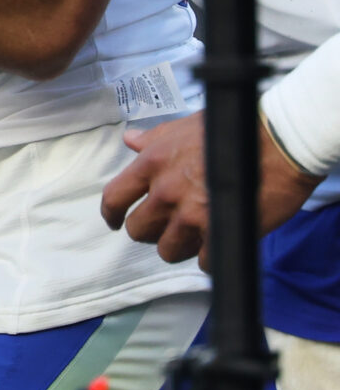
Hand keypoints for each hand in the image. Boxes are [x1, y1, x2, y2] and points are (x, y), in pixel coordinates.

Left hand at [99, 110, 318, 267]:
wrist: (278, 143)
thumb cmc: (231, 130)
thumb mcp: (183, 127)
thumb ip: (154, 139)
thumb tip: (131, 140)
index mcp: (152, 165)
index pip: (114, 197)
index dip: (111, 214)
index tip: (114, 222)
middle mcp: (165, 192)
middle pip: (139, 230)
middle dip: (150, 232)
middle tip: (166, 227)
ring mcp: (192, 215)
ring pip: (168, 250)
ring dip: (179, 247)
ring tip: (193, 237)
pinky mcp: (221, 232)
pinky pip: (204, 261)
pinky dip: (209, 258)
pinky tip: (217, 245)